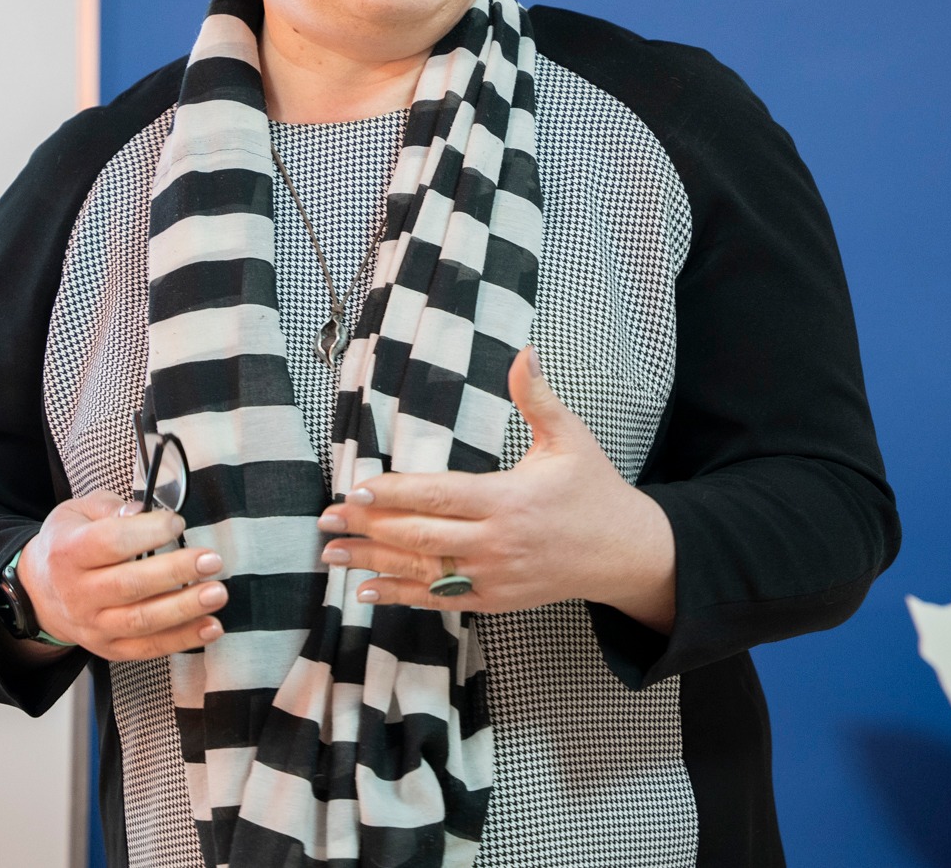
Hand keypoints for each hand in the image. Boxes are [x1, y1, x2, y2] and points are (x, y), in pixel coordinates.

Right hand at [16, 490, 227, 660]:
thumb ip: (111, 508)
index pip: (110, 543)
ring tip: (217, 593)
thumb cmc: (70, 543)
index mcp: (68, 553)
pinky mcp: (109, 649)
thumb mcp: (78, 512)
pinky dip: (182, 640)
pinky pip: (148, 648)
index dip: (148, 532)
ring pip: (141, 622)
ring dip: (184, 609)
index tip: (177, 522)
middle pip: (130, 585)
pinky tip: (211, 627)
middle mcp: (78, 593)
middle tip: (212, 560)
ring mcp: (93, 626)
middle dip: (176, 572)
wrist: (41, 592)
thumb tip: (141, 510)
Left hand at [317, 347, 676, 629]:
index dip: (397, 494)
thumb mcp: (570, 438)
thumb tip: (525, 351)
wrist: (623, 552)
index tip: (359, 488)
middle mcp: (495, 543)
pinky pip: (439, 598)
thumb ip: (538, 397)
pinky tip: (365, 589)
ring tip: (331, 552)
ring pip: (422, 571)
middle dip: (370, 527)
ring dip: (372, 561)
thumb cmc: (593, 490)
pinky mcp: (492, 599)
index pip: (440, 496)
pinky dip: (400, 595)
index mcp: (508, 500)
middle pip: (420, 536)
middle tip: (327, 519)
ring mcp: (492, 577)